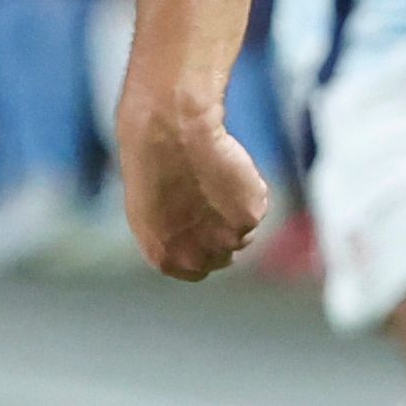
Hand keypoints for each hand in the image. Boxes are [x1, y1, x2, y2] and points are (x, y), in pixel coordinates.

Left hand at [112, 90, 268, 282]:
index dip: (202, 249)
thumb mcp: (148, 211)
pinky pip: (257, 205)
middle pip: (224, 256)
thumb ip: (172, 235)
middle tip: (212, 200)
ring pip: (244, 231)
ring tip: (213, 179)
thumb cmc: (152, 164)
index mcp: (166, 258)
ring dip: (236, 210)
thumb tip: (191, 239)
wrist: (170, 135)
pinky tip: (227, 169)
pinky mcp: (250, 217)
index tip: (204, 229)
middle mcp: (196, 257)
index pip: (195, 271)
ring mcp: (226, 240)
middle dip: (222, 233)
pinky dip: (249, 189)